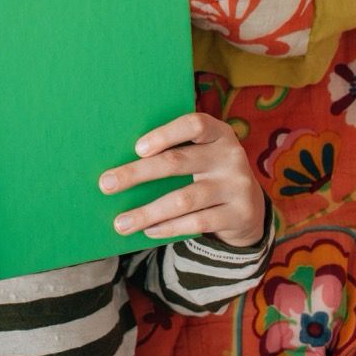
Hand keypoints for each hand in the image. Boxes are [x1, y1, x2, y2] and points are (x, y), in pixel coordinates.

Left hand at [98, 112, 265, 247]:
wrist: (249, 208)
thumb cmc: (208, 173)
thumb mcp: (201, 155)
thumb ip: (174, 151)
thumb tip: (120, 162)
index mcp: (219, 134)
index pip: (194, 125)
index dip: (165, 134)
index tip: (136, 148)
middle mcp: (231, 156)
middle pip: (178, 162)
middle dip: (137, 174)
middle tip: (106, 184)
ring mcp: (237, 186)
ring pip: (184, 199)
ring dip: (147, 212)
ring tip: (120, 223)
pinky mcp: (239, 215)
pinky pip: (197, 222)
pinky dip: (169, 227)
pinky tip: (149, 230)